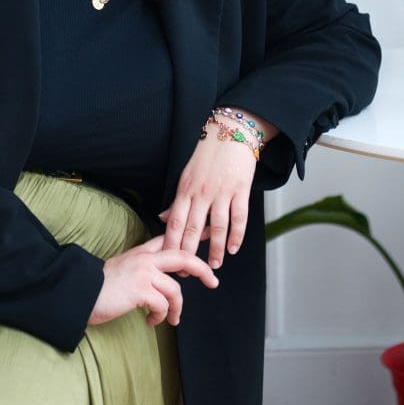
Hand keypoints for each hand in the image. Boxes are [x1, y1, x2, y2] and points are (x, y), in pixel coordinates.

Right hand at [87, 233, 218, 327]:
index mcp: (140, 253)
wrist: (80, 293)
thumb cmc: (99, 287)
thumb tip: (160, 279)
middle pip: (182, 257)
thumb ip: (141, 268)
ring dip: (176, 309)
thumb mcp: (122, 269)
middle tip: (213, 281)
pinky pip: (163, 304)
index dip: (188, 237)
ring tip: (170, 320)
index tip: (205, 236)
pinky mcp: (140, 290)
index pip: (168, 240)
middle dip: (202, 268)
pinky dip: (161, 316)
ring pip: (175, 289)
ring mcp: (143, 273)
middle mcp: (144, 259)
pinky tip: (151, 322)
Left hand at [160, 119, 258, 269]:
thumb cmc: (207, 156)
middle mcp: (202, 193)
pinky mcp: (240, 190)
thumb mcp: (186, 176)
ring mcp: (222, 192)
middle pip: (193, 229)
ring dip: (216, 249)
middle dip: (189, 253)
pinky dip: (237, 236)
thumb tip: (163, 217)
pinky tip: (234, 249)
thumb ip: (178, 199)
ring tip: (215, 265)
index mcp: (185, 190)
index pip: (175, 222)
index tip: (169, 261)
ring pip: (217, 227)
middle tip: (188, 272)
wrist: (230, 133)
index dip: (171, 243)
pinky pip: (239, 217)